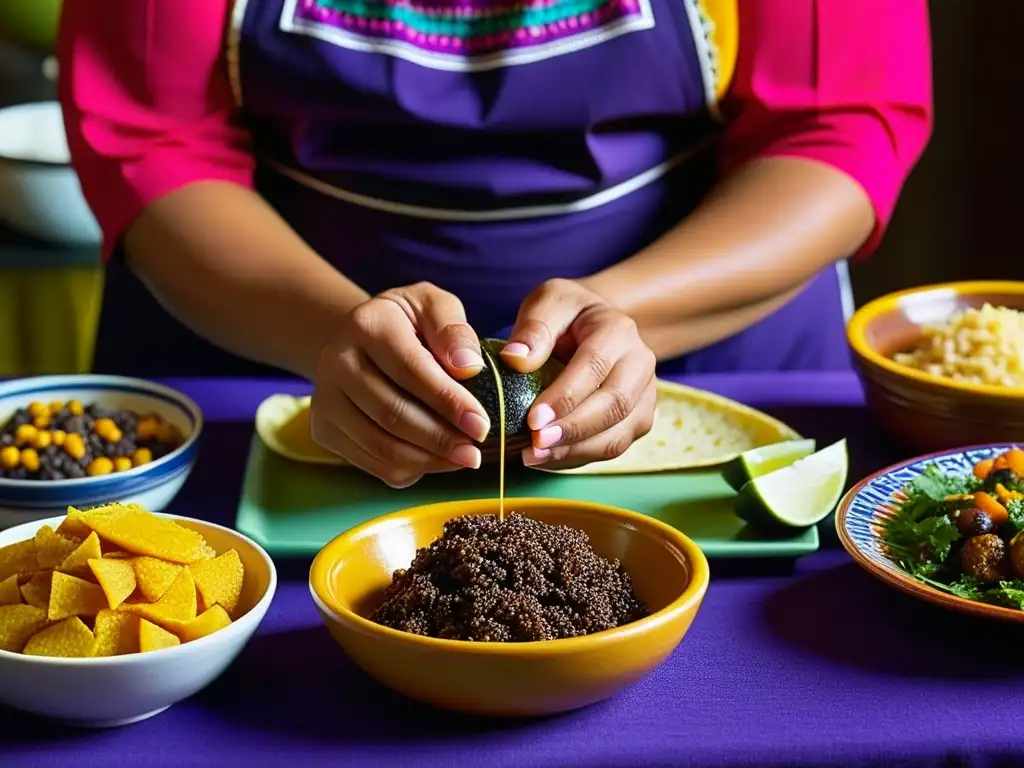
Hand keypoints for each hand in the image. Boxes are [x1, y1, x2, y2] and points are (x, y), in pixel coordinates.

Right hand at [311, 283, 491, 487]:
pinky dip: (408, 470)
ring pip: (380, 445)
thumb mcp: (435, 307)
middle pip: (391, 413)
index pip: (410, 370)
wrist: (363, 339)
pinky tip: (435, 460)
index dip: (448, 402)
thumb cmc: (410, 323)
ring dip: (427, 460)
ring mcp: (325, 398)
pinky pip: (370, 463)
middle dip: (440, 439)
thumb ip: (454, 331)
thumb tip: (469, 367)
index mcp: (366, 324)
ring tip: (462, 459)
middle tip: (475, 453)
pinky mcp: (324, 428)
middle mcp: (336, 360)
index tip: (481, 425)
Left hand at [501, 278, 656, 469]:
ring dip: (575, 451)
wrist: (596, 326)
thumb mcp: (548, 303)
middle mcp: (640, 364)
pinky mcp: (637, 421)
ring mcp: (644, 396)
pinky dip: (578, 458)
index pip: (595, 366)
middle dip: (572, 430)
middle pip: (614, 406)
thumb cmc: (567, 315)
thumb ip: (533, 328)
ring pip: (617, 434)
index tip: (533, 419)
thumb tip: (516, 359)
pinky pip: (612, 448)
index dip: (565, 396)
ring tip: (535, 457)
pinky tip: (547, 460)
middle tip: (535, 443)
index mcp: (618, 330)